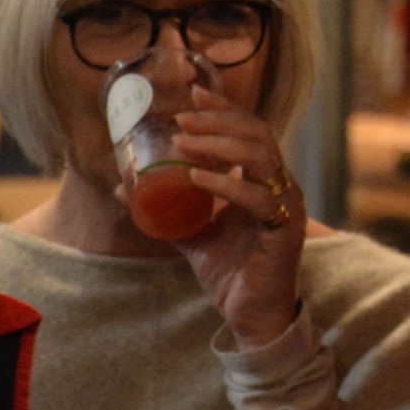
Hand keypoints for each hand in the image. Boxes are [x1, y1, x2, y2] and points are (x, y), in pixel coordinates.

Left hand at [172, 85, 306, 350]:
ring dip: (221, 145)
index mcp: (264, 183)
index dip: (225, 111)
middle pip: (259, 136)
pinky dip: (225, 184)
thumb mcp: (192, 234)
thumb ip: (166, 209)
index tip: (195, 93)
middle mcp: (280, 188)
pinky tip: (196, 178)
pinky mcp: (284, 229)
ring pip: (263, 158)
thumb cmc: (230, 273)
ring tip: (185, 142)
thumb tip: (123, 184)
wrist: (253, 316)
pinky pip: (257, 198)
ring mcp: (285, 207)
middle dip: (220, 122)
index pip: (251, 132)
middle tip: (183, 119)